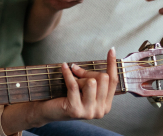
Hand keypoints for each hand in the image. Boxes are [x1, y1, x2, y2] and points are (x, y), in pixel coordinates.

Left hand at [1, 48, 117, 132]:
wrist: (49, 112)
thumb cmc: (66, 99)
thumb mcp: (83, 88)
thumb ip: (88, 79)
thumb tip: (78, 66)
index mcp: (106, 105)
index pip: (113, 81)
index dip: (111, 64)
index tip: (111, 50)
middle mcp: (100, 110)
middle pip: (102, 79)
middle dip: (88, 73)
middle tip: (76, 72)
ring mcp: (89, 111)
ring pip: (91, 82)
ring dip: (79, 78)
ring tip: (72, 80)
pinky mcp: (75, 110)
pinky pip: (74, 85)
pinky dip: (68, 74)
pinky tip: (64, 67)